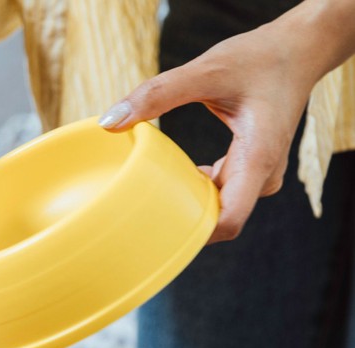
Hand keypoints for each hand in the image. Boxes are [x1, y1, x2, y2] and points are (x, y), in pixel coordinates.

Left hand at [99, 0, 354, 242]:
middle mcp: (262, 175)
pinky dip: (195, 187)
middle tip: (137, 208)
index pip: (228, 221)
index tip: (153, 228)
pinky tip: (173, 172)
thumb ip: (158, 94)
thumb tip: (110, 121)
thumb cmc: (260, 58)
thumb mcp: (206, 71)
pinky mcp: (251, 168)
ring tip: (150, 189)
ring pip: (219, 206)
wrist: (299, 50)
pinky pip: (220, 191)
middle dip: (180, 220)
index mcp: (258, 159)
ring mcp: (258, 175)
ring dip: (186, 202)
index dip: (192, 234)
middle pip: (219, 219)